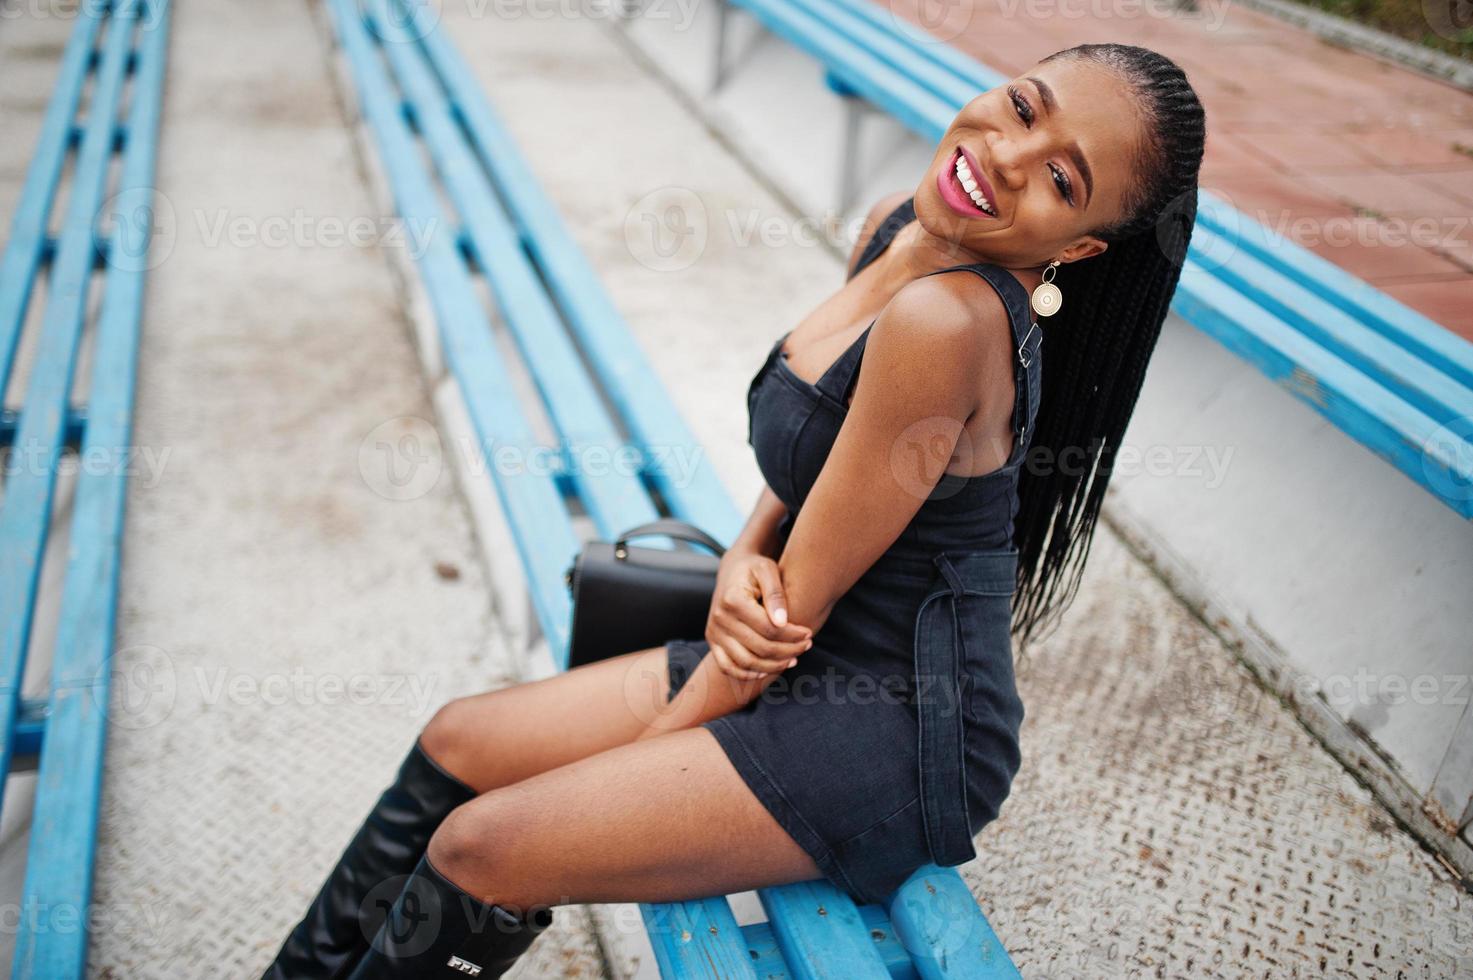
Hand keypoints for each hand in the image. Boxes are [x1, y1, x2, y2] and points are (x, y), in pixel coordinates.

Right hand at [706, 551, 812, 679]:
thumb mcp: (767, 570)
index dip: (792, 635)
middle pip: (760, 647)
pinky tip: (768, 670)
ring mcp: (714, 632)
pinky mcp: (712, 641)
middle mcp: (719, 618)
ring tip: (793, 659)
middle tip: (806, 646)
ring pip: (746, 662)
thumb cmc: (754, 568)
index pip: (768, 628)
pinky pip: (728, 667)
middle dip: (788, 651)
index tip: (808, 633)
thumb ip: (776, 594)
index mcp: (733, 599)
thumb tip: (783, 622)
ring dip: (772, 666)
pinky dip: (748, 674)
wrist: (732, 570)